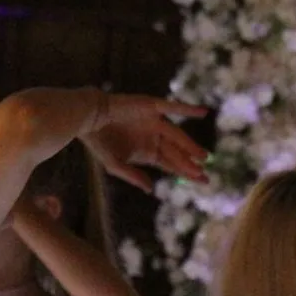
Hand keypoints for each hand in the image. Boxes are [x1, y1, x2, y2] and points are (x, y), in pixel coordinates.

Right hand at [81, 95, 209, 192]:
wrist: (89, 118)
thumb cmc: (99, 142)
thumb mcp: (114, 164)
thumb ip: (133, 175)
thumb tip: (151, 189)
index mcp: (148, 152)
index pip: (171, 164)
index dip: (186, 172)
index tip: (202, 180)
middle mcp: (154, 137)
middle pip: (177, 153)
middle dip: (190, 164)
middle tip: (205, 174)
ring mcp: (155, 121)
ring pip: (177, 135)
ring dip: (190, 145)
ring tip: (203, 156)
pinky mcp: (152, 106)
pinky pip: (173, 107)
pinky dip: (188, 108)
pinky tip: (203, 112)